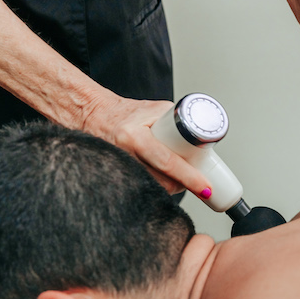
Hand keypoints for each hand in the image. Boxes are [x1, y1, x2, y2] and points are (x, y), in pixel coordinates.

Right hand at [80, 95, 211, 198]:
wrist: (94, 117)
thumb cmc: (124, 113)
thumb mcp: (153, 109)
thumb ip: (177, 118)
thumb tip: (202, 135)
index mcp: (133, 136)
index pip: (167, 162)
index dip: (189, 178)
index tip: (205, 187)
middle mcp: (125, 155)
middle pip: (163, 183)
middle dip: (184, 185)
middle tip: (199, 183)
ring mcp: (120, 170)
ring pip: (155, 189)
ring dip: (173, 188)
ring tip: (182, 180)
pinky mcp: (118, 178)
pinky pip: (143, 190)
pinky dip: (158, 188)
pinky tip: (165, 183)